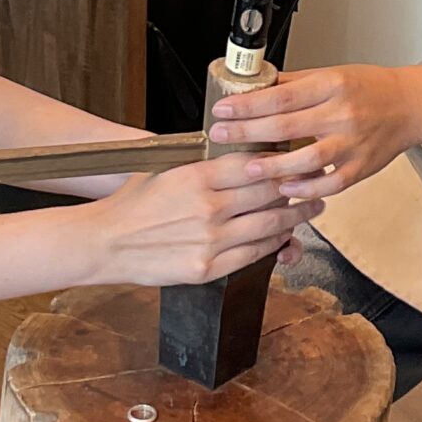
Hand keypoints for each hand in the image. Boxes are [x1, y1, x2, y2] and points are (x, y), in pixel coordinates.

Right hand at [90, 152, 320, 286]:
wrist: (106, 242)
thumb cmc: (132, 203)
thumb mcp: (166, 169)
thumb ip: (203, 164)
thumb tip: (238, 153)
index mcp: (198, 177)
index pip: (255, 165)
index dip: (282, 162)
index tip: (296, 158)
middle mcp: (210, 208)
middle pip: (270, 193)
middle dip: (298, 187)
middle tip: (315, 182)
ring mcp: (211, 240)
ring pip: (270, 225)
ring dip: (296, 216)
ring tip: (312, 208)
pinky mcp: (208, 267)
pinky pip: (254, 254)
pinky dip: (274, 243)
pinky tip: (283, 236)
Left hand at [207, 65, 420, 194]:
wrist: (410, 106)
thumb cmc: (370, 88)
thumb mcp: (331, 74)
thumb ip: (294, 83)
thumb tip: (256, 86)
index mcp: (332, 85)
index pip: (280, 96)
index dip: (247, 105)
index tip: (223, 110)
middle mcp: (342, 114)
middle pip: (286, 126)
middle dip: (246, 132)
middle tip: (220, 135)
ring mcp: (353, 143)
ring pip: (306, 160)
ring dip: (273, 166)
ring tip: (248, 168)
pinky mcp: (361, 167)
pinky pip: (329, 183)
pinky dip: (305, 188)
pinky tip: (285, 188)